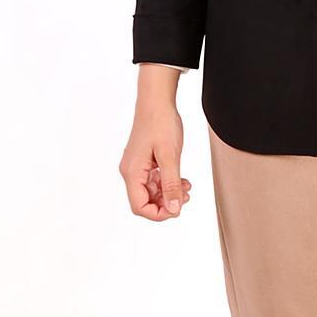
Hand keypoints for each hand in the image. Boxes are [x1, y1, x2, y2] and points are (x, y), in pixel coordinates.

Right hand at [120, 103, 191, 219]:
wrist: (157, 102)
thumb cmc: (160, 124)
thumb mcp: (170, 157)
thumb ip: (171, 184)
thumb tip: (173, 209)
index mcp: (132, 172)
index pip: (139, 206)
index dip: (158, 213)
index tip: (177, 209)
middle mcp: (130, 172)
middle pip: (145, 201)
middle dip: (166, 203)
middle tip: (185, 196)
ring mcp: (136, 167)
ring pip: (151, 192)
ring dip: (169, 193)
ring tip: (186, 187)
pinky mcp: (143, 162)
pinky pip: (153, 181)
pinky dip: (167, 183)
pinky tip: (181, 179)